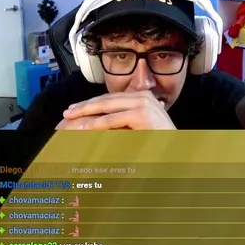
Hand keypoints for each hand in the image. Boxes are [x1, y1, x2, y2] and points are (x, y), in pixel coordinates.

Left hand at [57, 91, 176, 129]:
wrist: (176, 149)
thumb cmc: (157, 140)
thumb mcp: (137, 125)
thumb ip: (123, 119)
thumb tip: (100, 119)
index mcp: (143, 96)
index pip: (111, 97)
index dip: (91, 102)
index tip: (75, 109)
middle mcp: (143, 96)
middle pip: (107, 99)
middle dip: (85, 106)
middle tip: (68, 112)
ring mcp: (143, 103)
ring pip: (107, 107)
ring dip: (87, 113)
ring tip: (71, 119)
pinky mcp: (141, 114)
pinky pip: (113, 119)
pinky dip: (96, 124)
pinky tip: (84, 128)